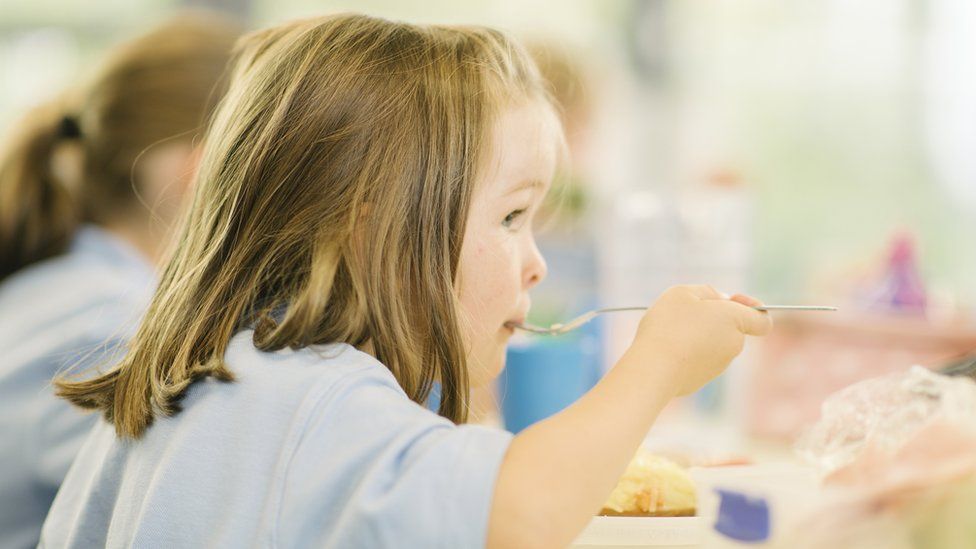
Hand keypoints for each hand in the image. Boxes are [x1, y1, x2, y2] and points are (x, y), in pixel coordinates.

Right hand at [627, 285, 771, 396]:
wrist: (653, 368)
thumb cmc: (669, 325)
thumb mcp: (684, 292)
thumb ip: (708, 291)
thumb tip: (721, 301)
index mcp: (735, 320)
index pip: (762, 320)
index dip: (753, 308)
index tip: (732, 300)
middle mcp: (733, 345)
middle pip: (731, 328)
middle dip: (713, 318)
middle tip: (685, 311)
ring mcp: (718, 366)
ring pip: (712, 344)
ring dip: (697, 335)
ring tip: (670, 331)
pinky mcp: (700, 381)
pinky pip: (696, 360)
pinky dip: (686, 352)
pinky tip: (666, 348)